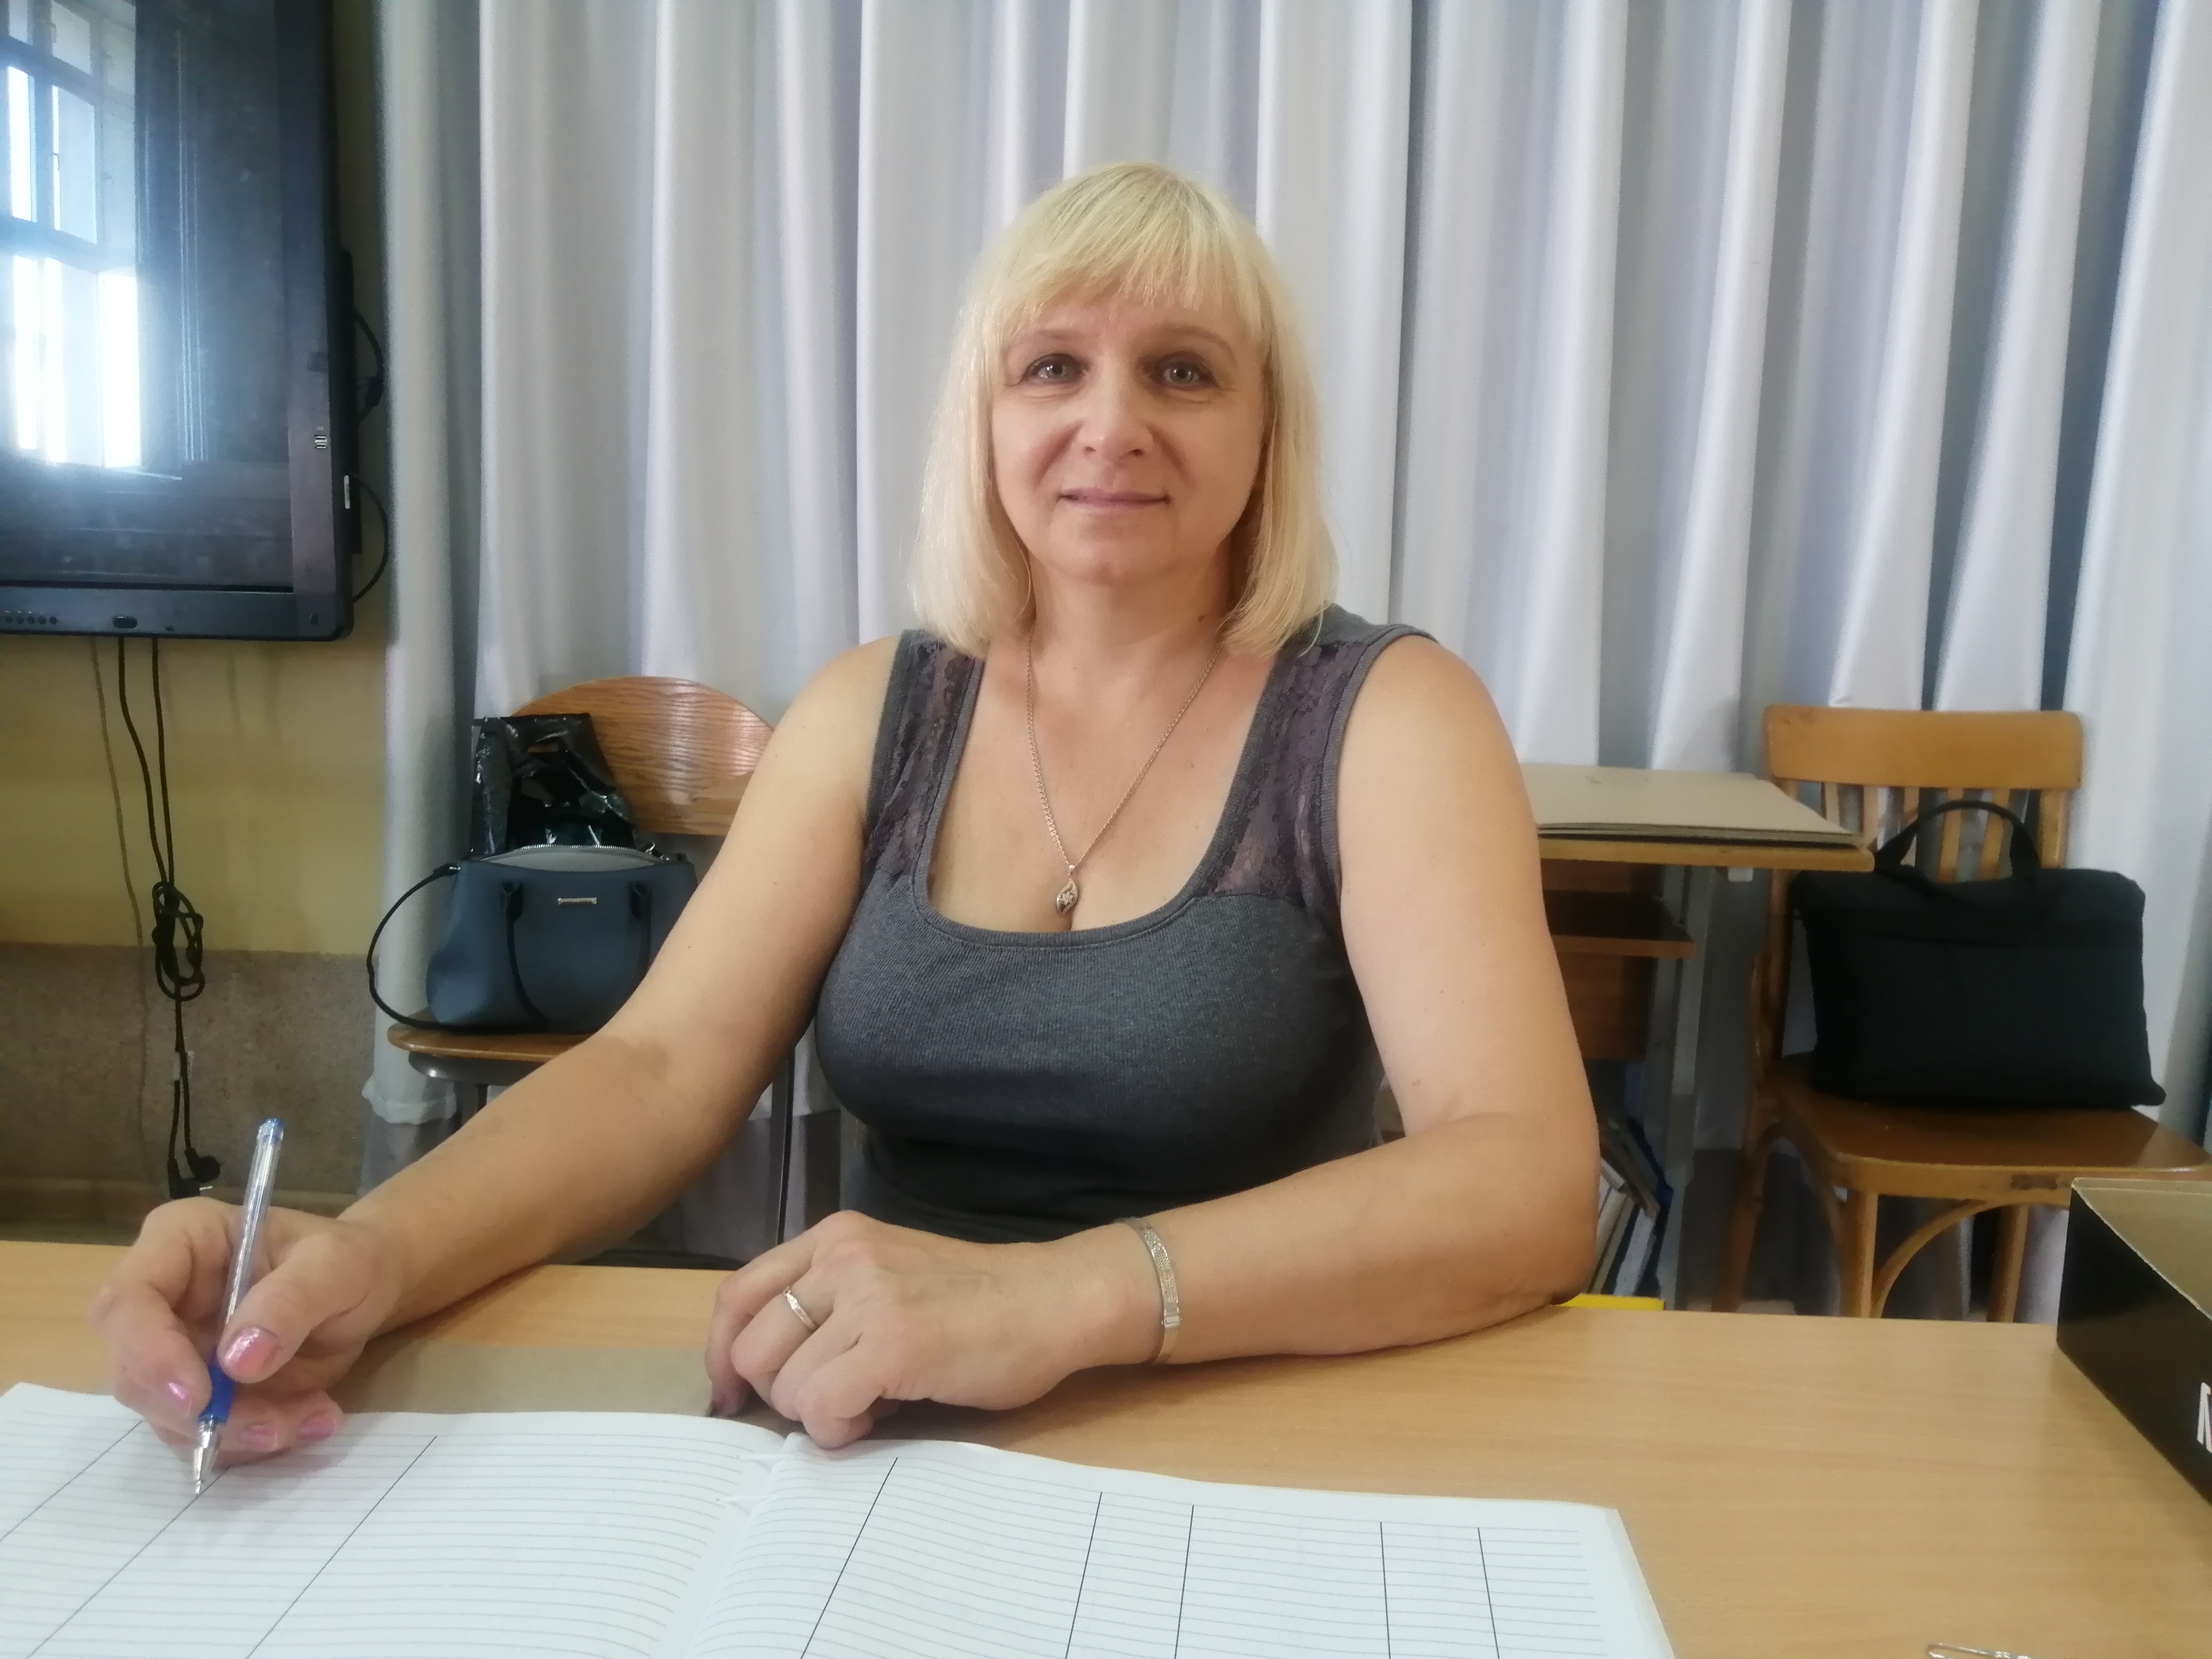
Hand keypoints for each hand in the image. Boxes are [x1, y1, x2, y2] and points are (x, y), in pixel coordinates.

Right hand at [88, 1198, 403, 1466]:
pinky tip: (312, 1420)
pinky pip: (205, 1435)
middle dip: (199, 1413)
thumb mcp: (337, 1265)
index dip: (150, 1353)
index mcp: (179, 1240)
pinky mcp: (197, 1393)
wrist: (368, 1288)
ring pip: (170, 1415)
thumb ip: (290, 1301)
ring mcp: (173, 1351)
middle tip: (272, 1426)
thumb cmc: (347, 1259)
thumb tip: (237, 1362)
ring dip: (238, 1432)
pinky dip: (256, 1440)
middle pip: (135, 1371)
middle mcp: (161, 1299)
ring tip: (314, 1417)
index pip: (129, 1300)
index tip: (199, 1398)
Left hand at [705, 1211, 1155, 1446]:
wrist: (1054, 1301)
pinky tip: (877, 1415)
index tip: (734, 1395)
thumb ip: (828, 1304)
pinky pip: (822, 1406)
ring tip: (868, 1402)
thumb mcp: (887, 1276)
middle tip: (830, 1403)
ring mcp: (867, 1296)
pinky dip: (839, 1429)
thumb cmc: (977, 1302)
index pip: (737, 1295)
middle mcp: (842, 1255)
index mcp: (834, 1236)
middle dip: (779, 1393)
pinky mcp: (894, 1341)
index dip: (723, 1355)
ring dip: (816, 1413)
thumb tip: (762, 1372)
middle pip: (751, 1347)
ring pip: (783, 1383)